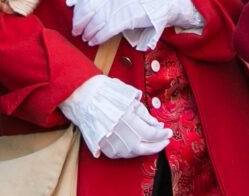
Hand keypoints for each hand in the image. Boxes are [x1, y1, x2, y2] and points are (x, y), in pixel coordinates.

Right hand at [57, 76, 171, 158]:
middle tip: (165, 140)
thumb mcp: (129, 99)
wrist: (81, 98)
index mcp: (130, 122)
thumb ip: (144, 114)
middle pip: (146, 147)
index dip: (162, 133)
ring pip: (134, 153)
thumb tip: (156, 124)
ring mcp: (112, 144)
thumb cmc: (104, 93)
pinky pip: (122, 154)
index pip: (152, 133)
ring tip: (153, 144)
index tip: (168, 131)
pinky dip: (132, 152)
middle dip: (158, 145)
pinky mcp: (105, 148)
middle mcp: (122, 136)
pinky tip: (137, 146)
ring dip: (146, 149)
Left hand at [66, 0, 145, 46]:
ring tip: (87, 39)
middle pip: (89, 10)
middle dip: (80, 24)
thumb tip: (71, 1)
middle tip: (77, 33)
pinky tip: (95, 41)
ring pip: (97, 21)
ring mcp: (122, 4)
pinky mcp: (130, 17)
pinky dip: (99, 37)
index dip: (78, 13)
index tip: (75, 23)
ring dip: (89, 33)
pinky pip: (108, 29)